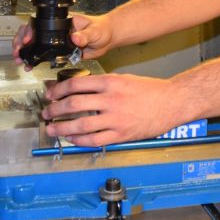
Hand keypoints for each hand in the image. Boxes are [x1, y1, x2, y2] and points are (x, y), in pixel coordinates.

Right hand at [11, 13, 115, 69]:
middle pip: (32, 31)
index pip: (40, 22)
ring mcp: (56, 40)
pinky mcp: (59, 51)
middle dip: (21, 41)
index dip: (30, 29)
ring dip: (25, 51)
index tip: (27, 38)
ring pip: (34, 43)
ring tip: (20, 60)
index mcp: (62, 21)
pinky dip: (34, 59)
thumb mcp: (95, 31)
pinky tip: (29, 65)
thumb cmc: (102, 29)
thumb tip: (75, 37)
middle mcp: (56, 30)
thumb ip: (85, 35)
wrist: (108, 39)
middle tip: (18, 51)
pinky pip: (43, 54)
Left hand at [41, 73, 183, 146]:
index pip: (76, 85)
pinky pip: (94, 140)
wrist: (173, 102)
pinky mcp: (121, 134)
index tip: (50, 95)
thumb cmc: (151, 90)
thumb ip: (103, 85)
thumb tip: (79, 90)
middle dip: (55, 109)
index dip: (58, 91)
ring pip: (80, 125)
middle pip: (73, 104)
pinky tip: (72, 139)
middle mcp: (111, 99)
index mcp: (110, 82)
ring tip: (52, 129)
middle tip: (47, 112)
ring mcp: (115, 118)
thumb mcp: (124, 79)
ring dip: (62, 128)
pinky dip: (79, 140)